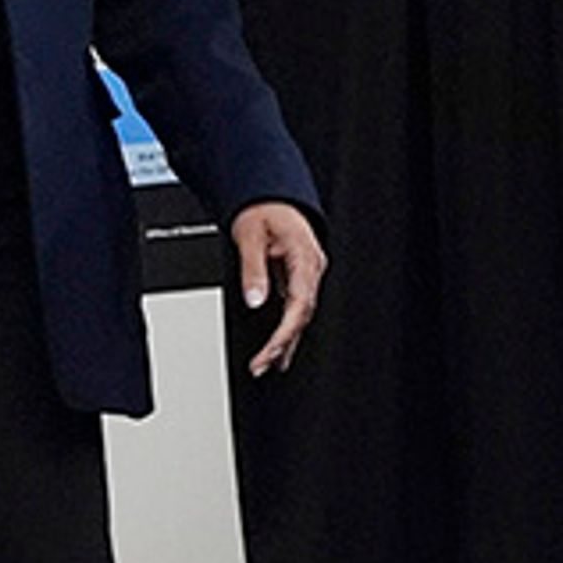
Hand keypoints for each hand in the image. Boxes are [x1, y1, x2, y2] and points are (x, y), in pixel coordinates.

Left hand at [232, 202, 325, 376]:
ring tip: (267, 364)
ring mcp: (309, 273)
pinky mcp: (301, 277)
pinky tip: (278, 346)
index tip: (268, 352)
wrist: (269, 196)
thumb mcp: (250, 237)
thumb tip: (255, 300)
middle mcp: (312, 268)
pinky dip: (287, 328)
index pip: (300, 304)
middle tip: (261, 365)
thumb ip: (253, 270)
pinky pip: (297, 307)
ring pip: (301, 314)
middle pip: (302, 315)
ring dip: (285, 341)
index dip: (284, 333)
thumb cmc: (262, 211)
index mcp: (305, 257)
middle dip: (282, 344)